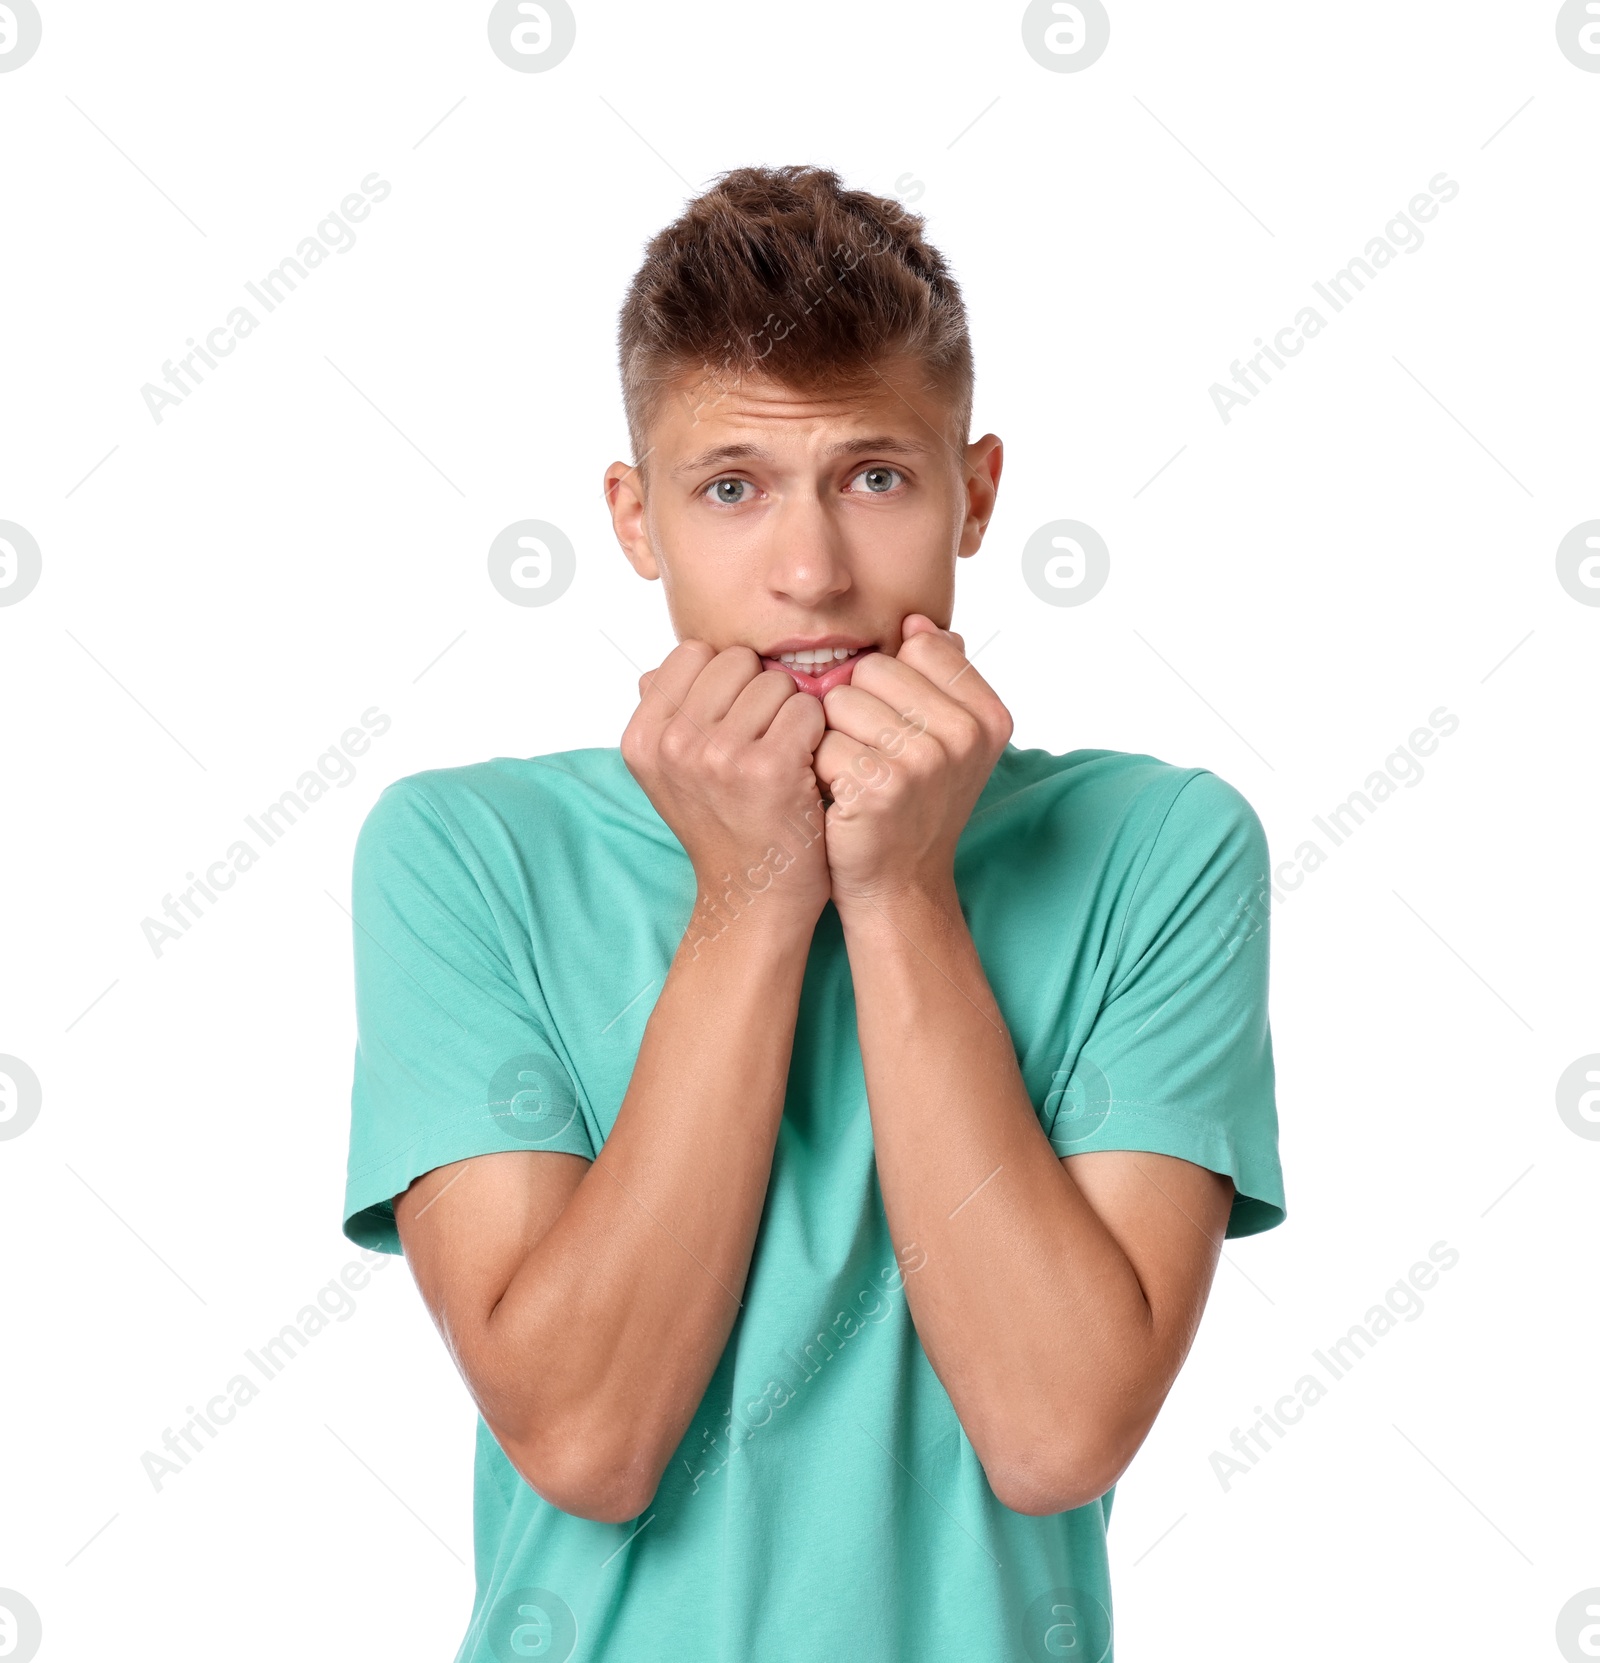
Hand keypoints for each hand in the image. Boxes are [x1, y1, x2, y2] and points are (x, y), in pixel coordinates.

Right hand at [621, 641, 831, 931]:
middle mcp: (673, 743)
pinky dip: (816, 732)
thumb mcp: (672, 771)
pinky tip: (806, 767)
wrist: (753, 895)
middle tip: (762, 741)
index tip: (732, 722)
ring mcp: (718, 755)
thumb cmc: (724, 823)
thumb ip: (667, 711)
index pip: (693, 652)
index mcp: (642, 737)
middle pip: (736, 660)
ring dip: (791, 712)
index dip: (724, 680)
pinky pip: (808, 708)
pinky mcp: (769, 767)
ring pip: (776, 681)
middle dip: (759, 690)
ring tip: (782, 757)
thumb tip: (669, 664)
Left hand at [813, 616, 1012, 914]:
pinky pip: (823, 741)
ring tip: (856, 775)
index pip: (918, 646)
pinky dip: (820, 768)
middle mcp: (966, 735)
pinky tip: (840, 797)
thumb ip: (940, 674)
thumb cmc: (913, 802)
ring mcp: (926, 761)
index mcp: (989, 715)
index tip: (903, 729)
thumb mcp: (944, 738)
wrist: (899, 883)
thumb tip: (917, 620)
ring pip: (841, 701)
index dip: (892, 683)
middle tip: (875, 757)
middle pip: (873, 668)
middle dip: (858, 709)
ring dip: (834, 738)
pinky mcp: (880, 786)